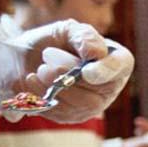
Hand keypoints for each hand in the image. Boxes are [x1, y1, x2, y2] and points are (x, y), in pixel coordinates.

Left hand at [0, 17, 134, 122]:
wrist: (27, 56)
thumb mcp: (67, 30)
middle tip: (45, 64)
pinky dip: (44, 96)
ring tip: (39, 70)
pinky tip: (32, 81)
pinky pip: (63, 113)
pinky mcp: (73, 116)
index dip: (105, 71)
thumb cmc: (54, 40)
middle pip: (98, 92)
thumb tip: (97, 53)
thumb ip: (84, 36)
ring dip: (55, 87)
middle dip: (69, 78)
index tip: (86, 72)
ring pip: (81, 105)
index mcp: (116, 60)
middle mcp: (110, 86)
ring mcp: (93, 105)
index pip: (120, 66)